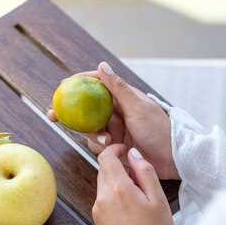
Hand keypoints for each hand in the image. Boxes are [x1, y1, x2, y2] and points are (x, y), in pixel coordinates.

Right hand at [48, 62, 179, 179]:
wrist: (172, 159)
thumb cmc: (159, 130)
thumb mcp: (137, 107)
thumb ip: (118, 88)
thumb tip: (102, 66)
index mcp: (122, 97)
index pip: (94, 85)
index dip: (75, 86)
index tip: (60, 89)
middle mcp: (116, 112)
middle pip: (85, 110)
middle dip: (71, 114)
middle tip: (53, 116)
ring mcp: (116, 129)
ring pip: (90, 130)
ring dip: (94, 136)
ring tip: (110, 142)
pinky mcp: (116, 146)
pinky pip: (99, 146)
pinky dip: (102, 149)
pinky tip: (114, 150)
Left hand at [93, 144, 174, 224]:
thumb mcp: (158, 198)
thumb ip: (145, 172)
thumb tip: (133, 154)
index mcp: (118, 189)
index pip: (106, 157)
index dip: (115, 149)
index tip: (125, 151)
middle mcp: (103, 198)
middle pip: (103, 171)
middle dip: (118, 167)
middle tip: (139, 177)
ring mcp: (98, 211)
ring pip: (103, 186)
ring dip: (117, 183)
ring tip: (138, 197)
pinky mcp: (98, 222)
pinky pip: (103, 200)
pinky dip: (114, 197)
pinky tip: (131, 210)